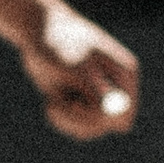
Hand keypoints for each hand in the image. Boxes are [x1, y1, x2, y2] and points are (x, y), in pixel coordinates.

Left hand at [17, 2, 139, 140]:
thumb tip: (118, 113)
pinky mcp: (85, 104)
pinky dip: (62, 119)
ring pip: (92, 129)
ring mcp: (102, 97)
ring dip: (68, 119)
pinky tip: (52, 100)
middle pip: (108, 126)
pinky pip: (78, 127)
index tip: (76, 104)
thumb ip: (98, 89)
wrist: (38, 32)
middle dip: (79, 119)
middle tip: (57, 104)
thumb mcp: (77, 66)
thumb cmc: (58, 43)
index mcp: (125, 75)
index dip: (99, 117)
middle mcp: (118, 88)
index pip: (124, 114)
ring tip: (53, 99)